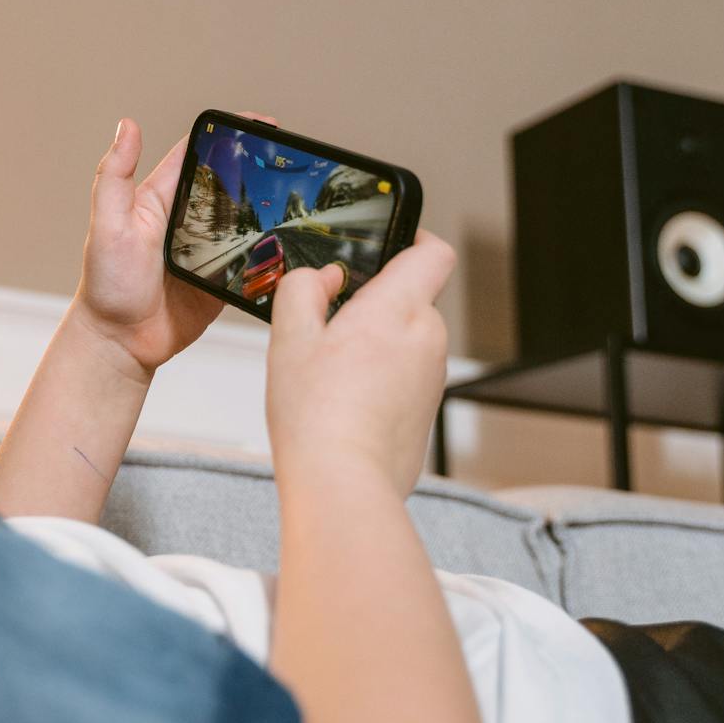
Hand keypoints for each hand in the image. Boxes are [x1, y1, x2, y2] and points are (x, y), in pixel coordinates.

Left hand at [70, 114, 277, 375]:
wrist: (120, 342)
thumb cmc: (107, 283)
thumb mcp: (108, 224)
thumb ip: (114, 176)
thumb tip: (127, 125)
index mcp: (162, 197)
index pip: (200, 153)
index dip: (230, 134)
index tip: (262, 124)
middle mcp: (188, 219)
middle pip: (231, 184)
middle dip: (260, 168)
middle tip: (293, 159)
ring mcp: (208, 249)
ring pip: (246, 220)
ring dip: (270, 210)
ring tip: (301, 199)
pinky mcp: (222, 279)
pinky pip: (252, 260)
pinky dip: (271, 252)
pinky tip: (292, 244)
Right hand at [264, 230, 456, 499]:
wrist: (344, 485)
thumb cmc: (317, 415)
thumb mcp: (289, 337)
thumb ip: (303, 289)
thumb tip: (324, 279)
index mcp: (398, 309)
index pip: (433, 252)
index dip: (415, 237)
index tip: (389, 241)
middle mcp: (427, 339)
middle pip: (412, 297)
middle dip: (375, 302)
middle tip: (329, 323)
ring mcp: (432, 378)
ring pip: (407, 338)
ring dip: (377, 343)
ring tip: (331, 371)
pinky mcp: (426, 411)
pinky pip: (407, 375)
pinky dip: (382, 378)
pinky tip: (345, 401)